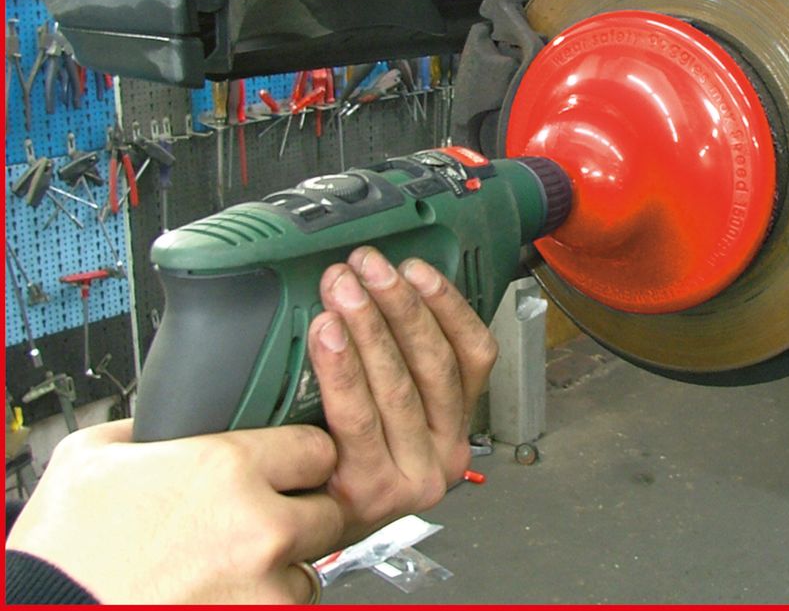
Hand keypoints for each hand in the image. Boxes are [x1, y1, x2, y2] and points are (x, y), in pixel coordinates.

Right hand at [5, 421, 341, 603]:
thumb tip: (163, 423)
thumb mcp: (89, 457)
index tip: (289, 464)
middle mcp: (259, 524)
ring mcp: (262, 582)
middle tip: (268, 516)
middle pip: (329, 505)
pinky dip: (267, 599)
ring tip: (240, 562)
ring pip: (313, 563)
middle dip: (304, 510)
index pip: (316, 445)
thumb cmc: (61, 554)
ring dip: (288, 562)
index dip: (301, 455)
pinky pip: (288, 605)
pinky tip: (229, 591)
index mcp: (226, 467)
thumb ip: (146, 428)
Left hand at [307, 249, 497, 545]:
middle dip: (400, 304)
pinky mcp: (372, 490)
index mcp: (458, 424)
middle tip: (368, 266)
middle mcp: (444, 452)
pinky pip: (357, 417)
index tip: (416, 267)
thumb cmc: (341, 461)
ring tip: (344, 287)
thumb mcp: (388, 413)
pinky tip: (327, 335)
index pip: (475, 356)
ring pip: (399, 386)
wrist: (304, 532)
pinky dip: (342, 369)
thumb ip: (397, 364)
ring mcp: (412, 476)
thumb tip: (378, 289)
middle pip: (436, 364)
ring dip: (370, 326)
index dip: (448, 305)